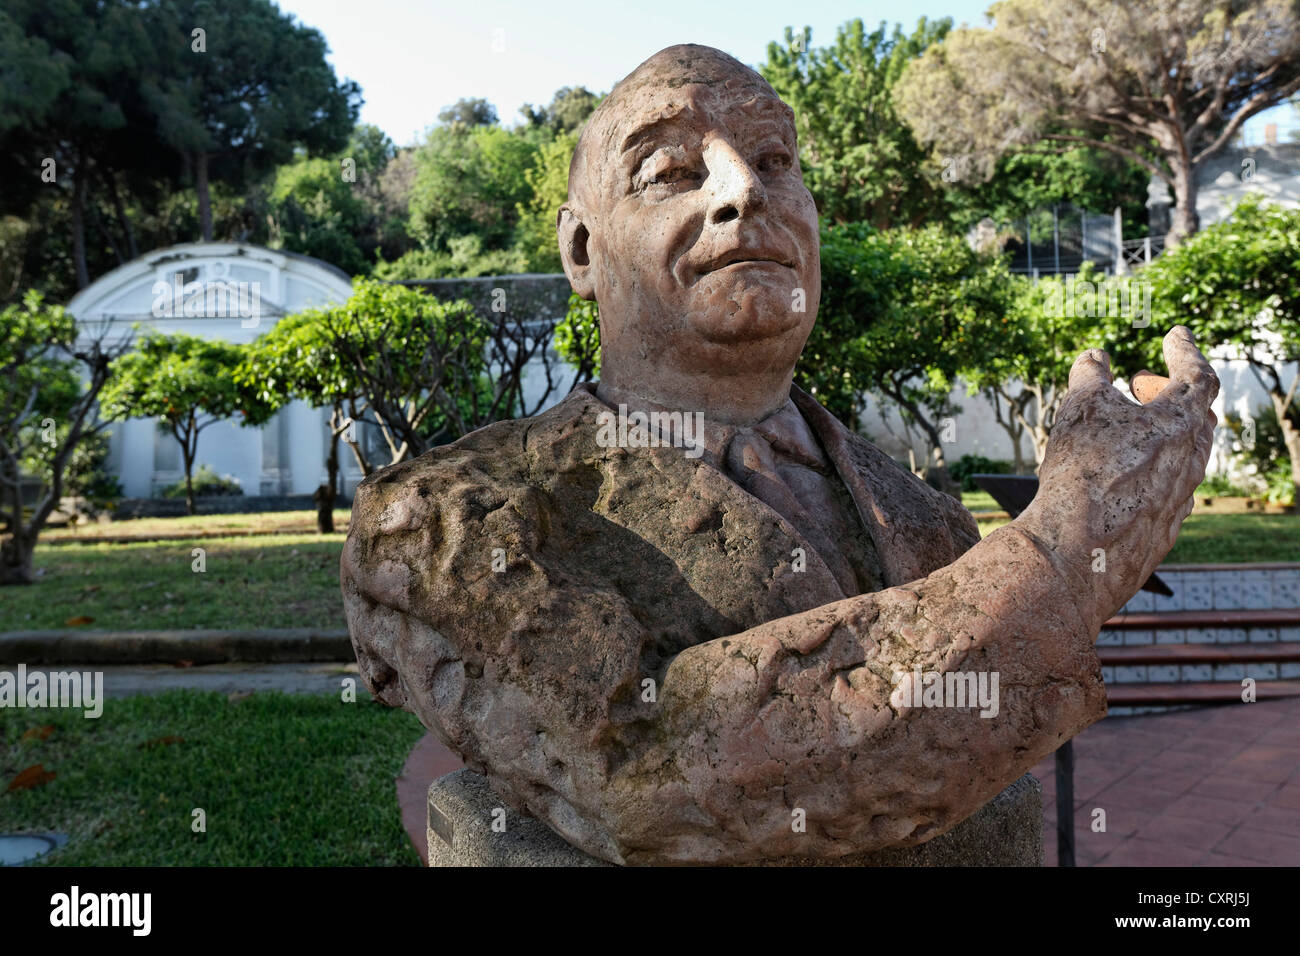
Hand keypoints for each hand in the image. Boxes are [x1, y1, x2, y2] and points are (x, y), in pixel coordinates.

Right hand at [1019, 326, 1217, 621]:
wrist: (1080, 551)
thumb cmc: (1083, 472)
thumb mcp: (1081, 408)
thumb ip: (1091, 376)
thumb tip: (1094, 356)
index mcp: (1180, 423)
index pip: (1198, 375)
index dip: (1185, 350)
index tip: (1176, 334)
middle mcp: (1190, 461)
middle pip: (1197, 418)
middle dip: (1170, 394)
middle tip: (1141, 384)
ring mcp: (1182, 499)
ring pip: (1185, 457)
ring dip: (1161, 435)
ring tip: (1128, 430)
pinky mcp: (1164, 531)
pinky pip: (1168, 491)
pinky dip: (1150, 472)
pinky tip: (1123, 477)